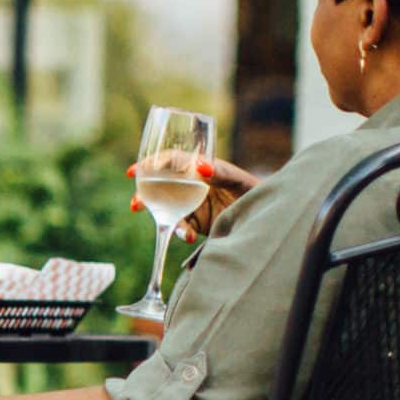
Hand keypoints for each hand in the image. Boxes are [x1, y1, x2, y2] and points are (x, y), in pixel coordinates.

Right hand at [127, 156, 260, 241]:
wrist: (265, 217)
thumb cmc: (253, 190)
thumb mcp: (237, 179)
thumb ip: (219, 171)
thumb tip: (201, 167)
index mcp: (199, 167)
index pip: (170, 161)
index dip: (150, 164)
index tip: (133, 172)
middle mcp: (191, 185)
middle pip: (159, 186)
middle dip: (144, 195)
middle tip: (136, 205)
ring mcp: (191, 205)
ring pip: (167, 210)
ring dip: (164, 220)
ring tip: (175, 230)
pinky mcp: (195, 225)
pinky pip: (180, 228)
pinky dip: (181, 233)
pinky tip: (190, 237)